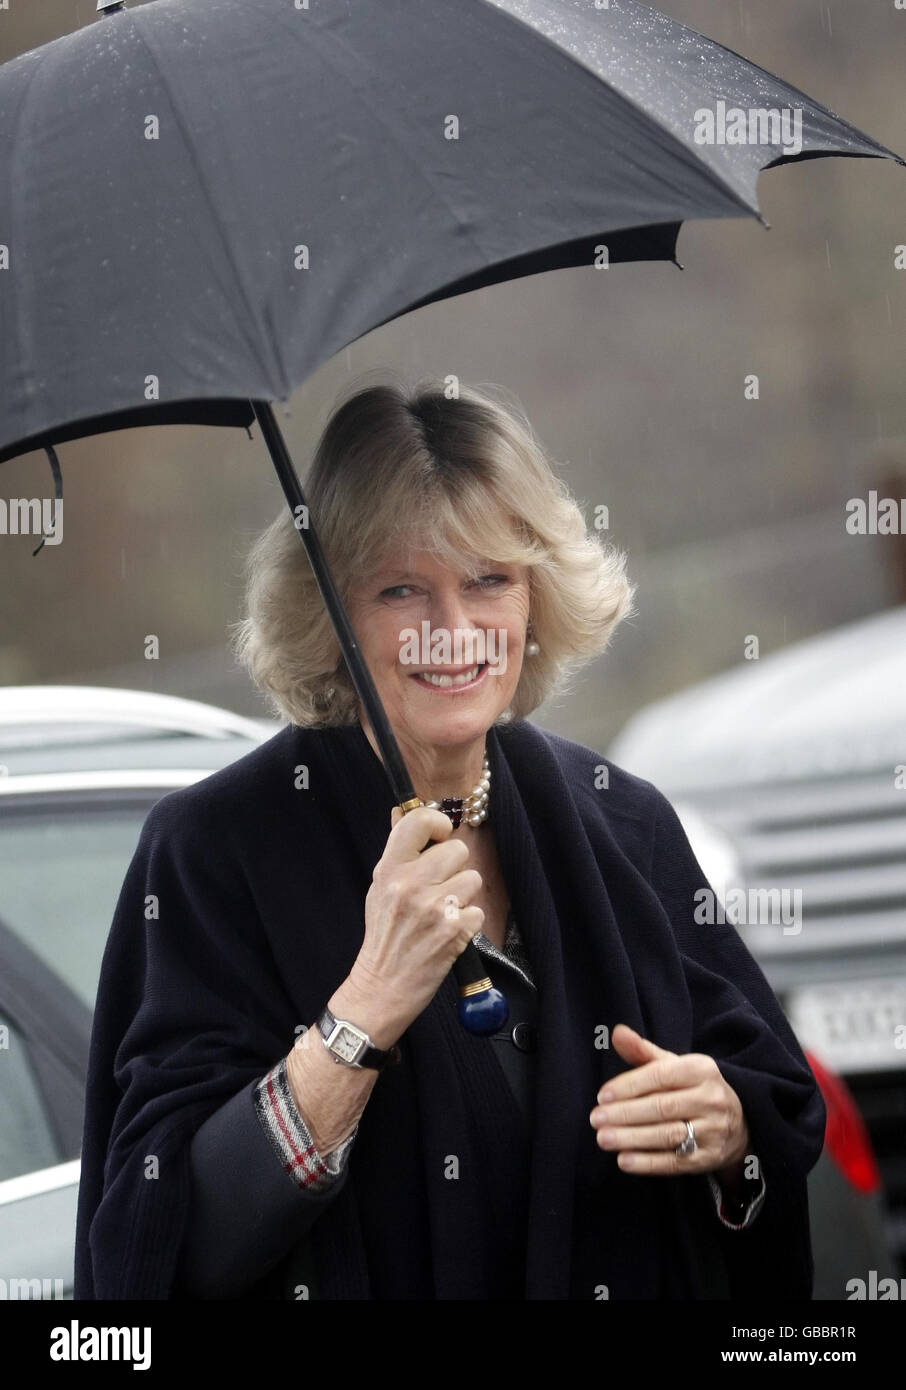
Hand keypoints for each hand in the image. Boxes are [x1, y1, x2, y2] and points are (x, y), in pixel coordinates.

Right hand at [341, 804, 484, 1041]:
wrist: (382, 986)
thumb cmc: (383, 935)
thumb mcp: (379, 888)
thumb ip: (397, 852)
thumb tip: (401, 811)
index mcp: (389, 869)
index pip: (419, 820)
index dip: (438, 825)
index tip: (439, 839)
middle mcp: (410, 884)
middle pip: (458, 850)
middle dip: (454, 869)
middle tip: (439, 890)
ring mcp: (433, 907)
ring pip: (473, 879)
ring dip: (464, 897)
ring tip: (443, 914)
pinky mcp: (454, 930)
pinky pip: (478, 910)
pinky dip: (468, 923)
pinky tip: (449, 934)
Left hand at [589, 1024, 750, 1178]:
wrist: (738, 1122)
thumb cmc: (693, 1089)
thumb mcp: (675, 1066)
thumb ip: (643, 1052)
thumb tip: (616, 1032)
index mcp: (702, 1070)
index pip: (661, 1076)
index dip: (629, 1086)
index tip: (601, 1096)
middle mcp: (712, 1099)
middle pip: (663, 1107)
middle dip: (625, 1113)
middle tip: (595, 1119)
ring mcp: (713, 1130)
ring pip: (668, 1135)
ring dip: (632, 1138)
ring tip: (603, 1138)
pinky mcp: (709, 1158)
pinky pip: (675, 1162)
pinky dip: (647, 1163)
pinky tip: (623, 1160)